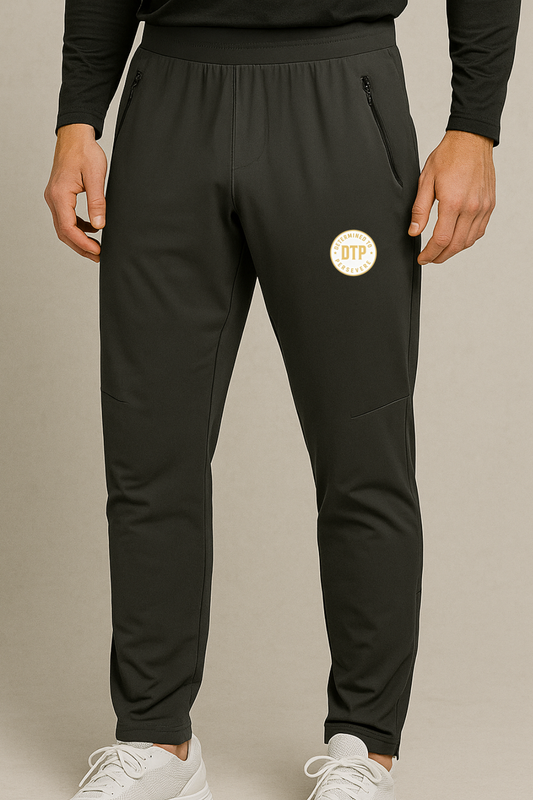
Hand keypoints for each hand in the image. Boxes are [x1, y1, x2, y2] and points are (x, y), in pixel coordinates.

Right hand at [44, 123, 107, 261]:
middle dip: (81, 247)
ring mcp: (54, 197)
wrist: (75, 136)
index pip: (68, 229)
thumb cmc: (85, 152)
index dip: (83, 243)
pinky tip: (92, 229)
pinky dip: (78, 228)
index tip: (98, 251)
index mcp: (60, 195)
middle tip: (99, 256)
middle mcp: (53, 198)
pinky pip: (66, 218)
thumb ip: (97, 202)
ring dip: (79, 239)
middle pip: (63, 232)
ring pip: (63, 227)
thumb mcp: (96, 176)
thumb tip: (99, 225)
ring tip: (96, 247)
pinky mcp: (59, 196)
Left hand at [407, 130, 495, 264]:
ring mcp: (483, 207)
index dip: (430, 253)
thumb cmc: (448, 156)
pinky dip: (467, 240)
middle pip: (455, 245)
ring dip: (454, 250)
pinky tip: (457, 239)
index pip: (441, 240)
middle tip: (430, 258)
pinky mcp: (489, 205)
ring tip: (441, 251)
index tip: (422, 258)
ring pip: (469, 241)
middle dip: (440, 256)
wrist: (471, 140)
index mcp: (453, 202)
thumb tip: (414, 231)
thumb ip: (419, 209)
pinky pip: (479, 231)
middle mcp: (471, 208)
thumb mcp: (426, 180)